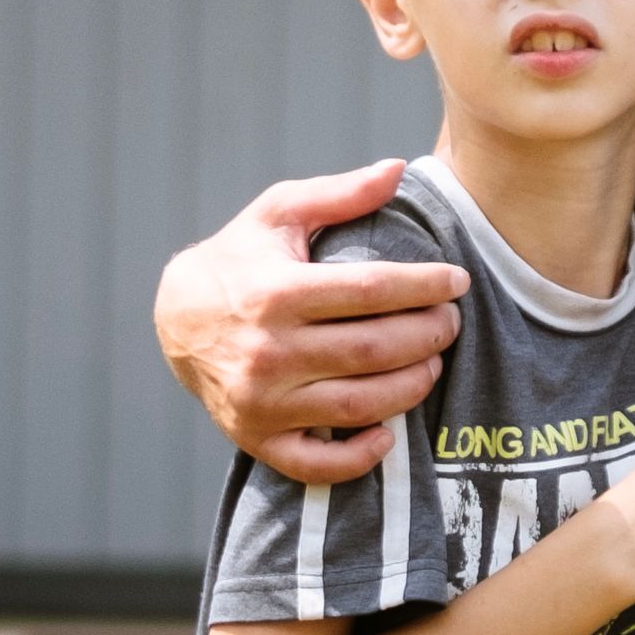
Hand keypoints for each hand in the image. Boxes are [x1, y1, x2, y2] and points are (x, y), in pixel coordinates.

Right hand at [152, 161, 470, 485]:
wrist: (177, 316)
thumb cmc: (241, 258)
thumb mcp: (279, 213)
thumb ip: (339, 194)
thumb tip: (397, 170)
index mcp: (277, 292)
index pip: (371, 291)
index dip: (425, 286)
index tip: (458, 280)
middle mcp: (268, 351)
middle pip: (373, 350)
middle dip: (428, 335)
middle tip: (452, 322)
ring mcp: (260, 402)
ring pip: (358, 405)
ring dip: (410, 387)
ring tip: (433, 363)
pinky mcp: (255, 438)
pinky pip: (316, 464)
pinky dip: (358, 457)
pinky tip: (388, 433)